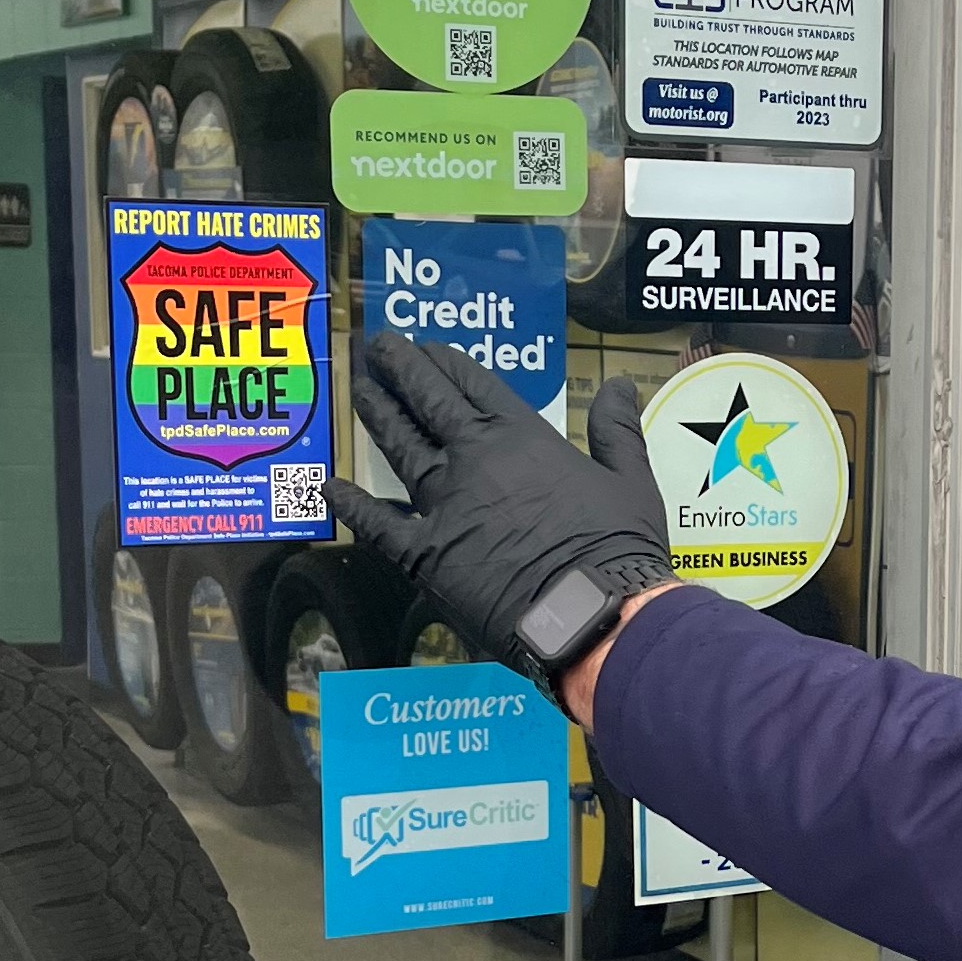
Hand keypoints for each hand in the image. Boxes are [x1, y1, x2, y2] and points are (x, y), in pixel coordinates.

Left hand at [324, 334, 671, 677]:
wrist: (591, 614)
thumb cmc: (617, 548)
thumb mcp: (631, 479)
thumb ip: (617, 428)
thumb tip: (620, 384)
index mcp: (523, 437)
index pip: (475, 384)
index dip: (447, 361)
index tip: (426, 345)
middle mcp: (474, 458)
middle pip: (427, 401)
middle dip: (399, 369)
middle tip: (376, 346)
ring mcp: (443, 503)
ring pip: (400, 446)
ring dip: (377, 414)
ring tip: (359, 388)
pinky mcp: (423, 553)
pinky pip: (378, 523)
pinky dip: (352, 503)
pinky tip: (330, 485)